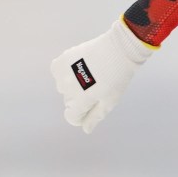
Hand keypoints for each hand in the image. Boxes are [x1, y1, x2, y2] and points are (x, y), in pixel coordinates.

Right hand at [51, 18, 154, 132]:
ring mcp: (62, 74)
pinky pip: (58, 72)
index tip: (93, 104)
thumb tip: (85, 129)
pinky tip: (81, 66)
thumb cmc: (118, 76)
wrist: (119, 47)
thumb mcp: (110, 100)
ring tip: (91, 73)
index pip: (72, 117)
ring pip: (63, 87)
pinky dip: (66, 71)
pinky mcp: (61, 61)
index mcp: (80, 101)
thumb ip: (95, 116)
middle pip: (69, 102)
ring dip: (73, 84)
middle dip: (80, 97)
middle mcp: (67, 89)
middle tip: (98, 84)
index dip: (83, 114)